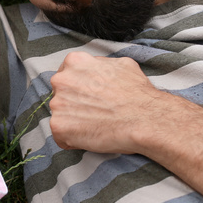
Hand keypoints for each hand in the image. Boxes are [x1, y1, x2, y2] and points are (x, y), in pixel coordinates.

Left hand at [48, 52, 168, 153]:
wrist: (145, 119)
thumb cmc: (136, 93)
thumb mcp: (120, 64)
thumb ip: (100, 65)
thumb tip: (96, 69)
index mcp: (74, 62)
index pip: (67, 76)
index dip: (79, 89)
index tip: (90, 98)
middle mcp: (61, 80)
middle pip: (61, 95)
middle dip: (74, 105)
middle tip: (95, 113)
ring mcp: (58, 104)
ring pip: (61, 116)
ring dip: (74, 122)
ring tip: (96, 126)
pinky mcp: (59, 127)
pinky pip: (61, 137)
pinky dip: (73, 140)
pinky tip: (92, 137)